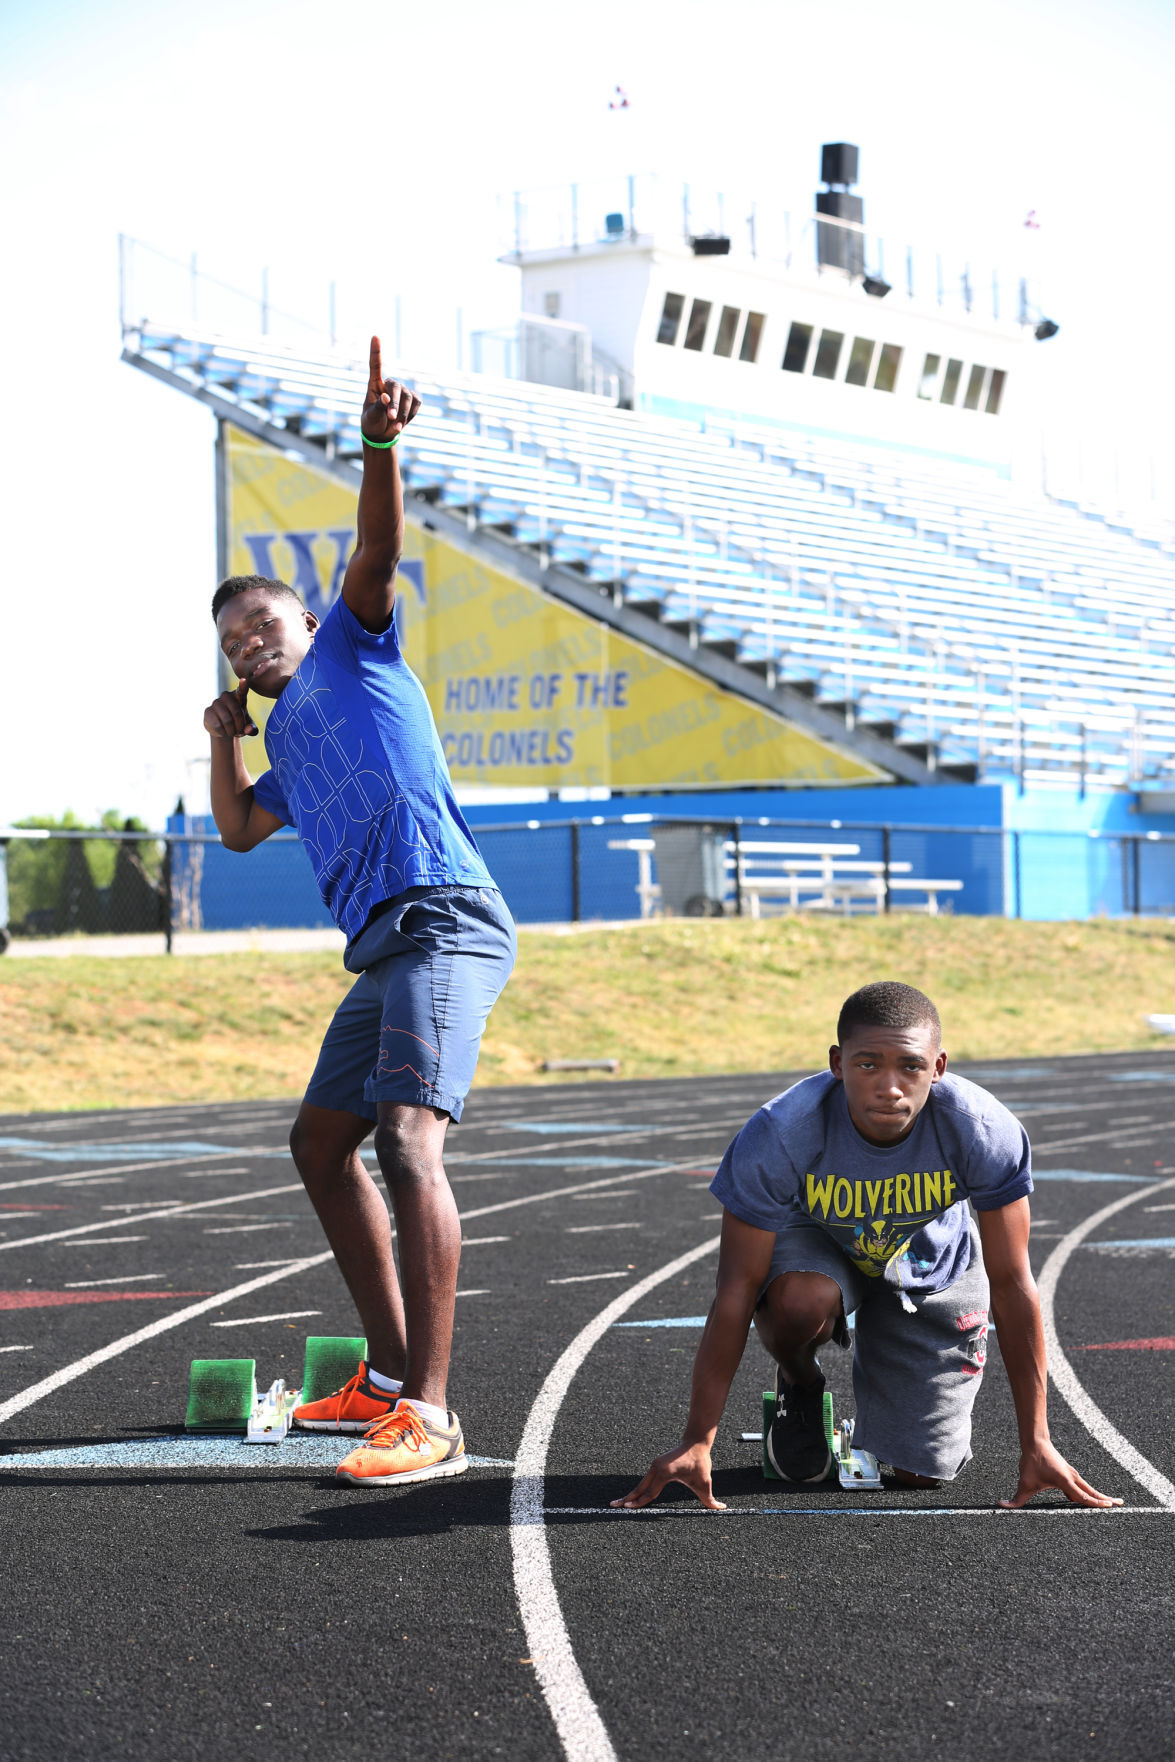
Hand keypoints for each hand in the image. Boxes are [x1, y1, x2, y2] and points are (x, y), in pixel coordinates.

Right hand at [203, 679, 257, 741]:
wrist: (224, 730)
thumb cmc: (239, 724)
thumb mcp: (248, 728)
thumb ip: (252, 729)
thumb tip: (249, 729)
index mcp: (239, 697)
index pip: (242, 690)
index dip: (243, 686)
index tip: (244, 680)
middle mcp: (227, 696)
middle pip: (236, 710)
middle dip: (239, 724)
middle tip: (239, 731)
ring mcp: (216, 702)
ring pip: (226, 719)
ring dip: (231, 730)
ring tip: (232, 732)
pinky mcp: (208, 711)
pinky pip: (217, 724)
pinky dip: (223, 732)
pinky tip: (223, 732)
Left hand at [360, 336, 420, 444]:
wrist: (382, 434)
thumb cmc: (372, 422)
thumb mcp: (371, 416)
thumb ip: (377, 407)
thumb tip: (385, 398)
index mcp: (374, 385)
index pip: (375, 366)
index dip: (376, 351)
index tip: (375, 336)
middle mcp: (389, 385)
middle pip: (396, 388)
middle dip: (395, 404)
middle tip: (391, 418)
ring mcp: (402, 391)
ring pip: (408, 397)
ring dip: (403, 413)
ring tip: (396, 427)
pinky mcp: (413, 400)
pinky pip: (417, 403)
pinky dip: (411, 414)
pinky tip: (403, 423)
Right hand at [611, 1442, 725, 1510]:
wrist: (695, 1442)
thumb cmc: (700, 1463)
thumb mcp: (705, 1482)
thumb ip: (710, 1499)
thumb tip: (722, 1508)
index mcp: (665, 1473)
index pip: (650, 1492)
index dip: (639, 1502)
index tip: (627, 1507)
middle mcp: (656, 1468)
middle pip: (640, 1487)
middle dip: (628, 1498)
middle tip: (614, 1505)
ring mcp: (654, 1465)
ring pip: (641, 1484)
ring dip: (632, 1494)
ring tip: (619, 1503)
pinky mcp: (656, 1465)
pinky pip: (646, 1480)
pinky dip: (639, 1489)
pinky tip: (633, 1496)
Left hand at [1000, 1440, 1122, 1508]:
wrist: (1034, 1442)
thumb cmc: (1030, 1462)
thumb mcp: (1024, 1482)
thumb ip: (1015, 1499)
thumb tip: (1001, 1506)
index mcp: (1065, 1481)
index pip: (1083, 1496)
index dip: (1096, 1504)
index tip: (1109, 1507)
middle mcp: (1072, 1477)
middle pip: (1092, 1492)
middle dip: (1106, 1499)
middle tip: (1121, 1504)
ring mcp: (1072, 1474)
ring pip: (1088, 1488)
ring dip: (1100, 1495)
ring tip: (1113, 1502)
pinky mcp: (1069, 1473)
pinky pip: (1082, 1486)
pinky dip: (1090, 1492)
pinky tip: (1093, 1498)